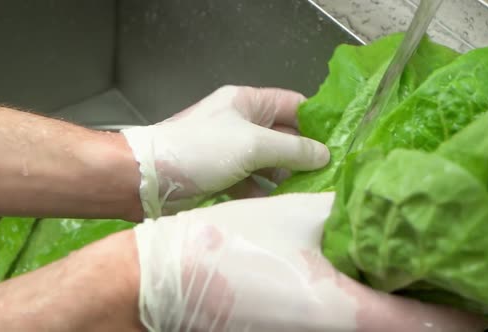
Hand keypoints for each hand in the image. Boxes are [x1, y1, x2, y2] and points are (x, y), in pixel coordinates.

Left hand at [121, 86, 328, 216]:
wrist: (145, 179)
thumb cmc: (199, 151)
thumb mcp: (251, 144)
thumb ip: (292, 148)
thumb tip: (324, 154)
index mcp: (248, 103)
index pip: (294, 105)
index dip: (318, 121)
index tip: (342, 142)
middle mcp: (241, 123)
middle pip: (284, 136)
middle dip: (306, 154)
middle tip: (333, 175)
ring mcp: (232, 151)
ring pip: (270, 163)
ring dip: (288, 178)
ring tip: (315, 194)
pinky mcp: (222, 176)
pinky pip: (253, 183)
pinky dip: (266, 194)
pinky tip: (283, 208)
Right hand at [133, 193, 487, 331]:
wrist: (165, 277)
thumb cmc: (225, 244)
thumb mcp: (297, 216)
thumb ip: (350, 214)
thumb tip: (380, 207)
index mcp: (343, 311)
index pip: (426, 325)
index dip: (462, 314)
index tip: (481, 296)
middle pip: (405, 331)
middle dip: (433, 305)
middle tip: (447, 271)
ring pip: (377, 329)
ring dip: (400, 304)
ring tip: (412, 267)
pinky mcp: (295, 331)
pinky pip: (348, 323)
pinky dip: (367, 304)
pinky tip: (366, 274)